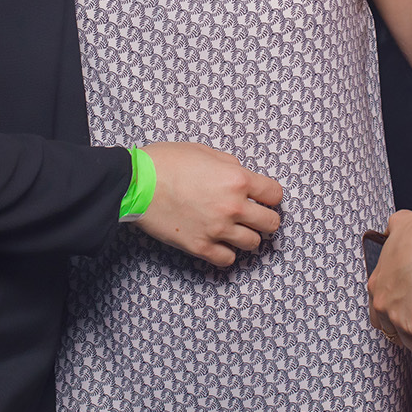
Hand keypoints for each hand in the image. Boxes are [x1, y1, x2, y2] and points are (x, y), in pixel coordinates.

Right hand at [135, 142, 282, 267]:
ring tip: (235, 230)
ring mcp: (217, 230)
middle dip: (265, 218)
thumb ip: (229, 164)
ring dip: (247, 236)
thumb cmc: (165, 162)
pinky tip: (219, 243)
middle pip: (271, 223)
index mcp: (237, 179)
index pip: (275, 194)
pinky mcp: (199, 247)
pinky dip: (227, 253)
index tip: (263, 197)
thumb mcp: (204, 151)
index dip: (270, 195)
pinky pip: (227, 260)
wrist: (135, 183)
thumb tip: (240, 175)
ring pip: (253, 244)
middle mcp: (233, 207)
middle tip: (254, 216)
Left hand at [365, 210, 411, 360]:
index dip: (393, 309)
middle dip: (404, 331)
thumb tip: (394, 229)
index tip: (409, 309)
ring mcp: (398, 318)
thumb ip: (395, 228)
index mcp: (377, 281)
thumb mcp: (401, 224)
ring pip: (411, 341)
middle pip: (389, 328)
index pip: (379, 304)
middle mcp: (382, 302)